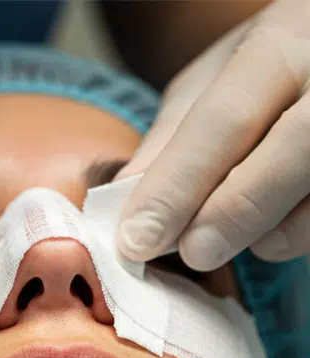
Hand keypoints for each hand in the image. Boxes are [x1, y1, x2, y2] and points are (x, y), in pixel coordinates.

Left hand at [117, 0, 309, 270]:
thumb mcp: (212, 83)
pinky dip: (293, 232)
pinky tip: (271, 221)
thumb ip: (172, 136)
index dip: (177, 186)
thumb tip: (124, 196)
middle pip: (289, 150)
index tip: (136, 240)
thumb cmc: (264, 72)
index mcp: (283, 42)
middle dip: (231, 213)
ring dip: (265, 229)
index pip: (225, 120)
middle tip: (192, 254)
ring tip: (226, 231)